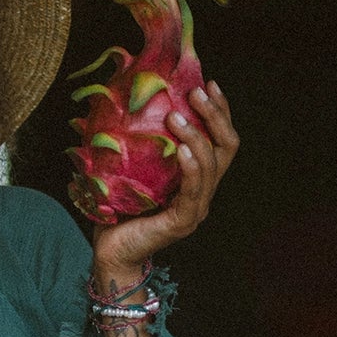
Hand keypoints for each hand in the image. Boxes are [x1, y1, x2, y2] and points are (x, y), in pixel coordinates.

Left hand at [91, 80, 238, 286]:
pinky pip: (193, 191)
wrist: (110, 253)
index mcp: (196, 180)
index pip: (220, 140)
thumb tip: (128, 104)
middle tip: (196, 92)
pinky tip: (182, 150)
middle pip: (226, 148)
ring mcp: (196, 209)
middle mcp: (203, 193)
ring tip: (177, 115)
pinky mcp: (182, 222)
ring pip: (211, 166)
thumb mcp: (133, 171)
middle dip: (215, 116)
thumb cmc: (117, 211)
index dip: (219, 112)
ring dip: (196, 137)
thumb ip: (142, 147)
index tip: (207, 83)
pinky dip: (191, 168)